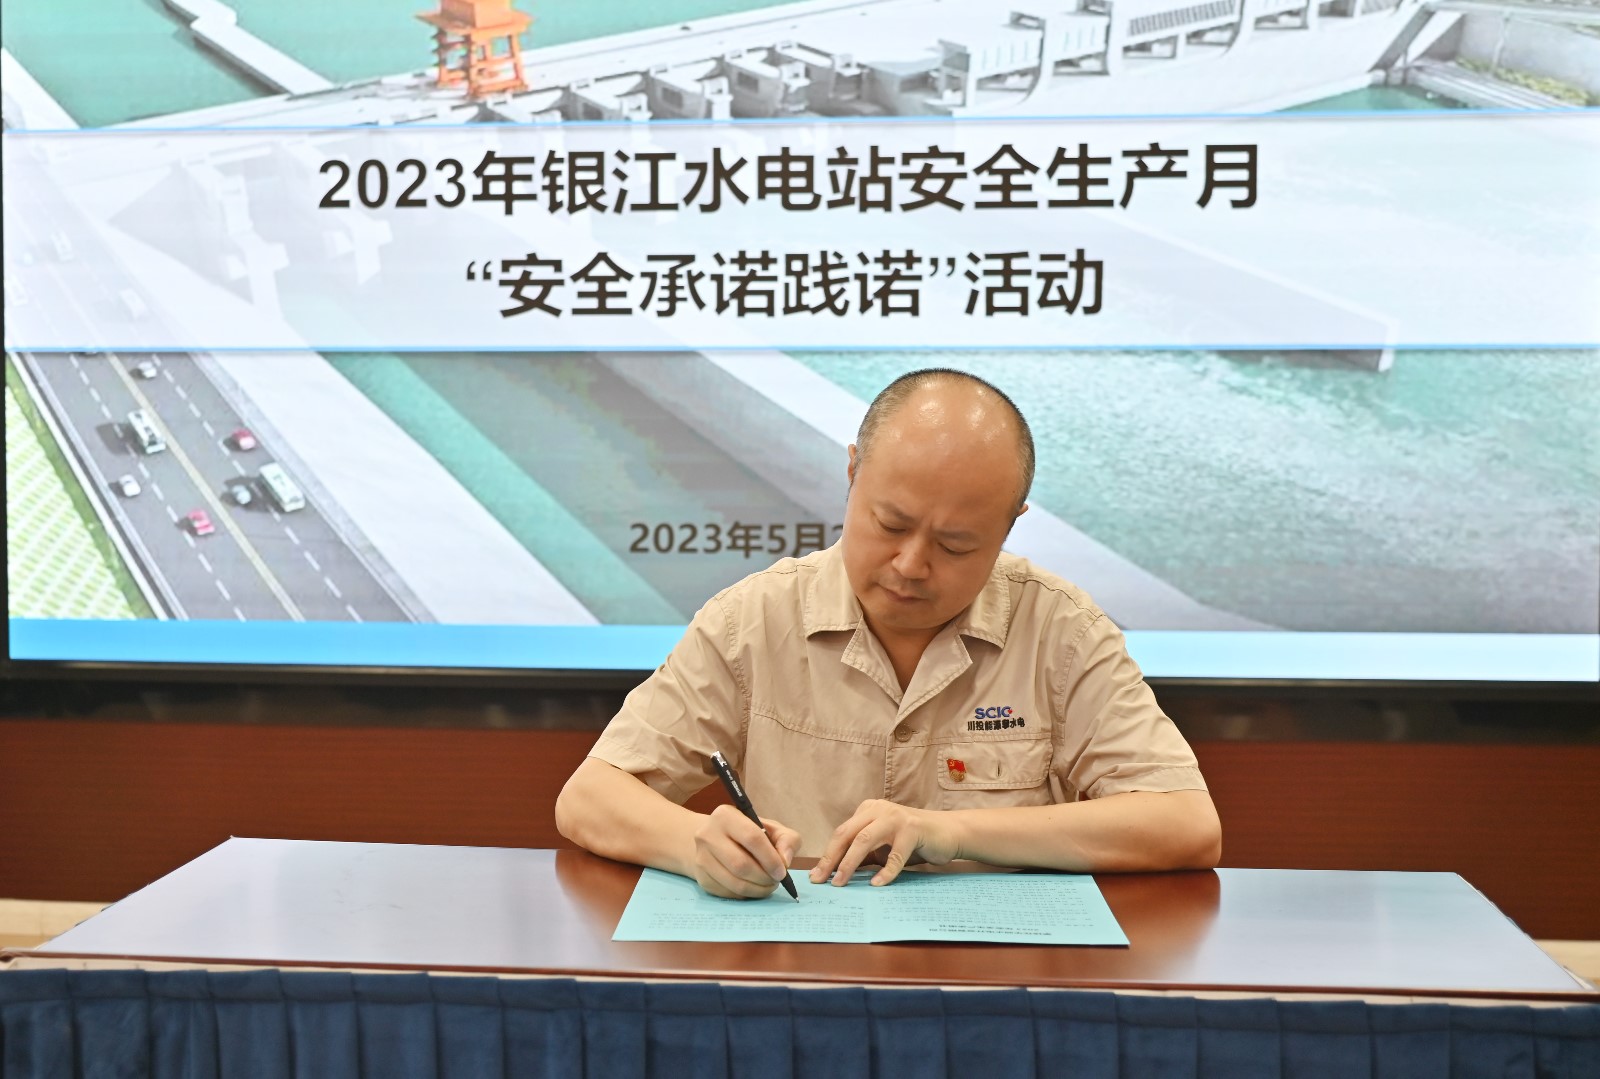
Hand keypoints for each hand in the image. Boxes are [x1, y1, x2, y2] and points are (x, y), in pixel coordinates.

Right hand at [690, 804, 801, 898]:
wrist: (713, 840)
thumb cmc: (747, 833)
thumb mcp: (771, 828)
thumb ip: (787, 839)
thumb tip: (785, 861)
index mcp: (726, 816)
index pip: (752, 838)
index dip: (770, 858)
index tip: (782, 871)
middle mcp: (707, 835)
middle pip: (741, 865)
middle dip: (764, 877)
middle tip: (776, 881)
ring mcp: (701, 858)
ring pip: (734, 883)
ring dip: (757, 890)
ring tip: (768, 885)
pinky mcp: (702, 878)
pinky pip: (728, 893)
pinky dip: (746, 895)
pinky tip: (753, 888)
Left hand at [809, 799, 961, 886]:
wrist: (949, 833)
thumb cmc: (914, 842)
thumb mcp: (883, 846)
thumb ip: (863, 855)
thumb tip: (835, 873)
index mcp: (868, 810)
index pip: (841, 833)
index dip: (827, 855)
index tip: (816, 876)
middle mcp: (879, 810)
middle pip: (847, 834)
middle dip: (831, 859)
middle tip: (821, 881)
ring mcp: (896, 818)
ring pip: (865, 840)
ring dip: (849, 863)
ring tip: (840, 883)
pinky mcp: (913, 830)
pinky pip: (895, 854)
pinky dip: (885, 871)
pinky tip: (876, 884)